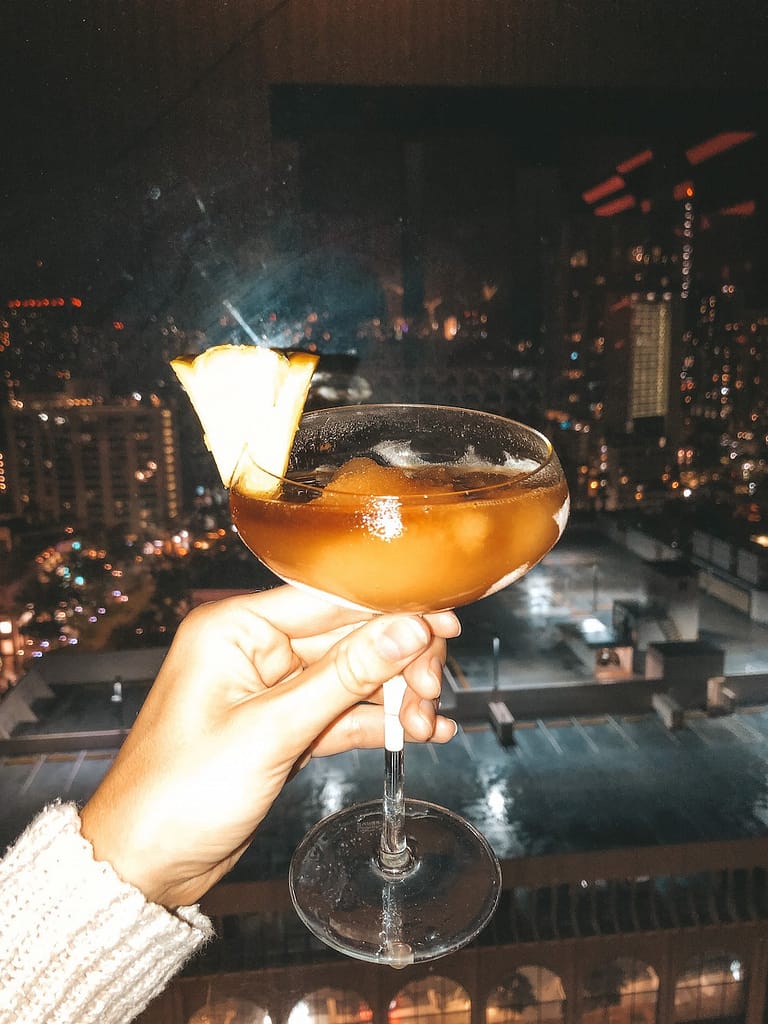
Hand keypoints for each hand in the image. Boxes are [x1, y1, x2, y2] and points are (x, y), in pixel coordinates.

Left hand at [80, 586, 459, 908]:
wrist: (144, 866)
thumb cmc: (179, 793)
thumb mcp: (272, 730)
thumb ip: (345, 677)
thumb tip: (407, 632)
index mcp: (236, 628)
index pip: (329, 600)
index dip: (391, 610)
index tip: (442, 621)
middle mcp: (255, 648)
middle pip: (348, 637)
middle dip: (397, 663)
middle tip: (431, 690)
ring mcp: (271, 689)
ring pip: (352, 677)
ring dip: (394, 699)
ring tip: (427, 723)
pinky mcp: (284, 727)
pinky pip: (341, 713)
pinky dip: (377, 724)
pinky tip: (418, 734)